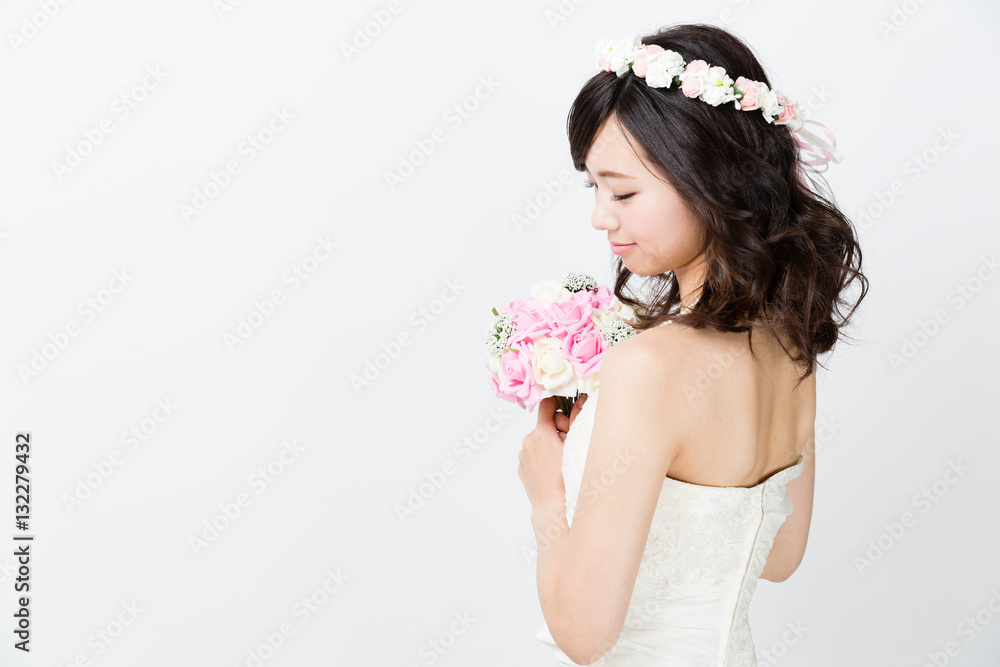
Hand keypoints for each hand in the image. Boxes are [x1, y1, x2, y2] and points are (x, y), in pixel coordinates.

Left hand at [517, 395, 588, 510]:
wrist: (554, 507)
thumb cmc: (567, 477)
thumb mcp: (576, 445)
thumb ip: (577, 419)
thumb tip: (581, 400)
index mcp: (541, 432)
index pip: (546, 405)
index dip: (559, 407)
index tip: (567, 414)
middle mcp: (528, 441)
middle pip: (545, 424)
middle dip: (558, 429)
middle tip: (570, 444)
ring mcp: (523, 455)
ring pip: (539, 440)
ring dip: (550, 444)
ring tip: (562, 460)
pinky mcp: (522, 467)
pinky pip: (534, 454)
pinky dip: (543, 456)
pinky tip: (553, 469)